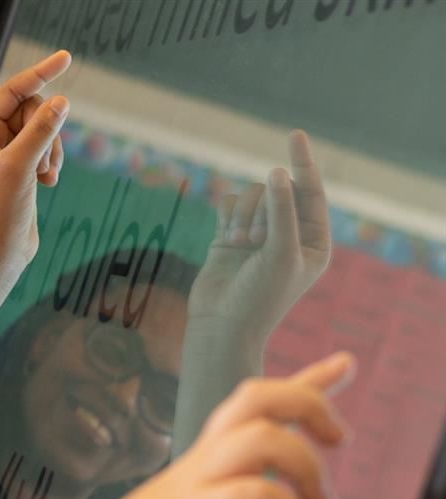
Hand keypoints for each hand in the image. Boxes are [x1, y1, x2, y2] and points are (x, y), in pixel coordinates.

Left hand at [0, 50, 71, 270]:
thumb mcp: (21, 167)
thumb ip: (41, 130)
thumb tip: (61, 101)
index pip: (11, 91)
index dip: (40, 73)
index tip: (67, 57)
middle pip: (31, 108)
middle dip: (45, 131)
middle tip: (41, 164)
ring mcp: (1, 152)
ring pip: (42, 128)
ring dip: (51, 150)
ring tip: (44, 177)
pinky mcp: (17, 167)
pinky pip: (45, 146)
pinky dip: (51, 161)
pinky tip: (47, 184)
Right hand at [57, 352, 352, 498]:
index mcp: (197, 466)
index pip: (252, 404)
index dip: (306, 381)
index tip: (345, 363)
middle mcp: (195, 467)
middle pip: (257, 397)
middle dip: (312, 403)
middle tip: (338, 439)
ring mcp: (188, 493)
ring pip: (261, 437)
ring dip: (306, 465)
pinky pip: (250, 497)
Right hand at [185, 131, 331, 355]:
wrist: (221, 326)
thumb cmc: (260, 296)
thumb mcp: (280, 252)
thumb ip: (282, 210)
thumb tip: (278, 171)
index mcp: (313, 241)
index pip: (311, 192)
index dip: (303, 163)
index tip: (294, 136)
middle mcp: (287, 234)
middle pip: (278, 191)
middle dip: (265, 208)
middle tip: (255, 239)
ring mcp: (257, 234)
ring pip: (251, 195)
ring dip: (243, 215)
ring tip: (239, 243)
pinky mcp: (228, 236)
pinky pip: (229, 204)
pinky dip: (227, 216)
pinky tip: (226, 239)